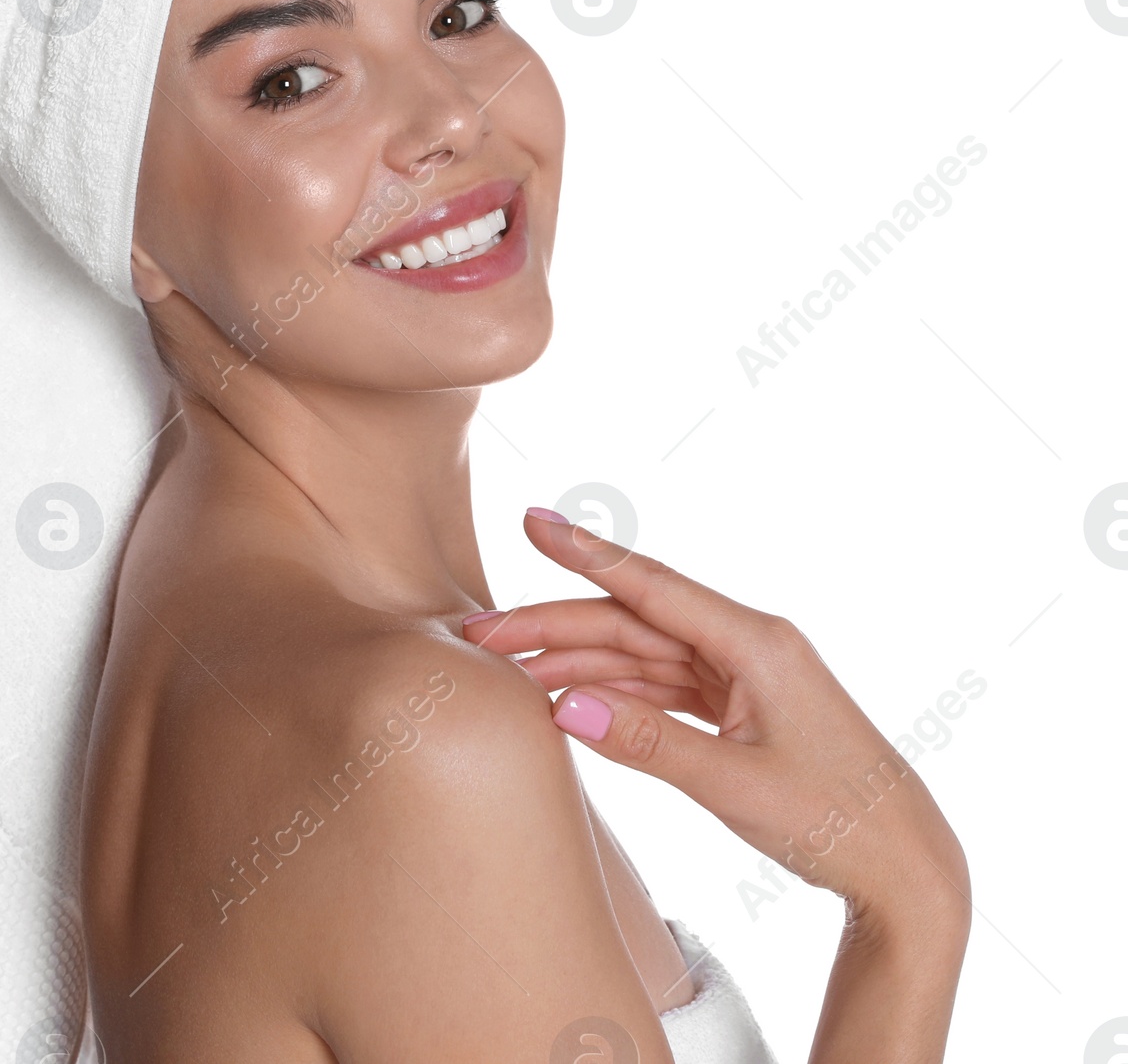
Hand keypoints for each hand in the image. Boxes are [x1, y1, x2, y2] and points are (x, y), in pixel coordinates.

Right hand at [463, 510, 970, 921]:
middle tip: (482, 635)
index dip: (585, 554)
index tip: (533, 522)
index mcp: (756, 643)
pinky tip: (566, 698)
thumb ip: (647, 743)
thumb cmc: (837, 823)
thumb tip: (564, 707)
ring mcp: (740, 675)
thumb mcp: (736, 786)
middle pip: (631, 622)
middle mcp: (746, 645)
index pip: (652, 587)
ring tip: (509, 670)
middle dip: (554, 625)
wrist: (906, 866)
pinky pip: (660, 686)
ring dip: (575, 660)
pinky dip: (611, 692)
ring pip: (639, 653)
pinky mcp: (737, 707)